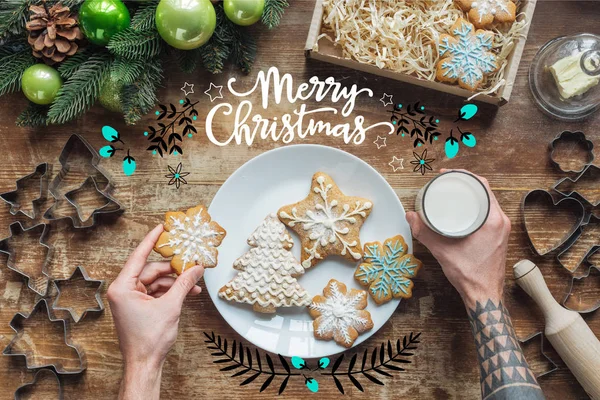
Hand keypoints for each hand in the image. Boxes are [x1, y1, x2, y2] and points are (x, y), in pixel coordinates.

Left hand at [108, 224, 203, 399]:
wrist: (145, 364)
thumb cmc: (148, 340)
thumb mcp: (170, 306)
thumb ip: (183, 283)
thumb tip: (196, 268)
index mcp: (122, 287)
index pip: (139, 256)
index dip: (151, 240)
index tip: (161, 227)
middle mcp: (123, 290)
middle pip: (152, 270)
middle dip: (173, 269)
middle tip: (191, 263)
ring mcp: (131, 299)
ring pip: (156, 281)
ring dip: (175, 282)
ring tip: (194, 283)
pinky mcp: (139, 307)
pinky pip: (157, 292)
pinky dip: (171, 292)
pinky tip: (188, 292)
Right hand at [405, 169, 510, 307]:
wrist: (484, 294)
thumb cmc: (469, 274)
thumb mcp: (442, 250)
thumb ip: (424, 232)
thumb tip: (410, 216)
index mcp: (493, 220)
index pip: (483, 185)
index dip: (465, 175)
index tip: (449, 173)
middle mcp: (501, 221)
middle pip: (485, 191)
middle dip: (466, 183)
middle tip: (447, 181)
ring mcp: (502, 229)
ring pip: (488, 202)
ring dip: (472, 194)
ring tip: (453, 192)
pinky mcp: (499, 236)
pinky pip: (489, 212)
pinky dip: (477, 206)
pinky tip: (464, 208)